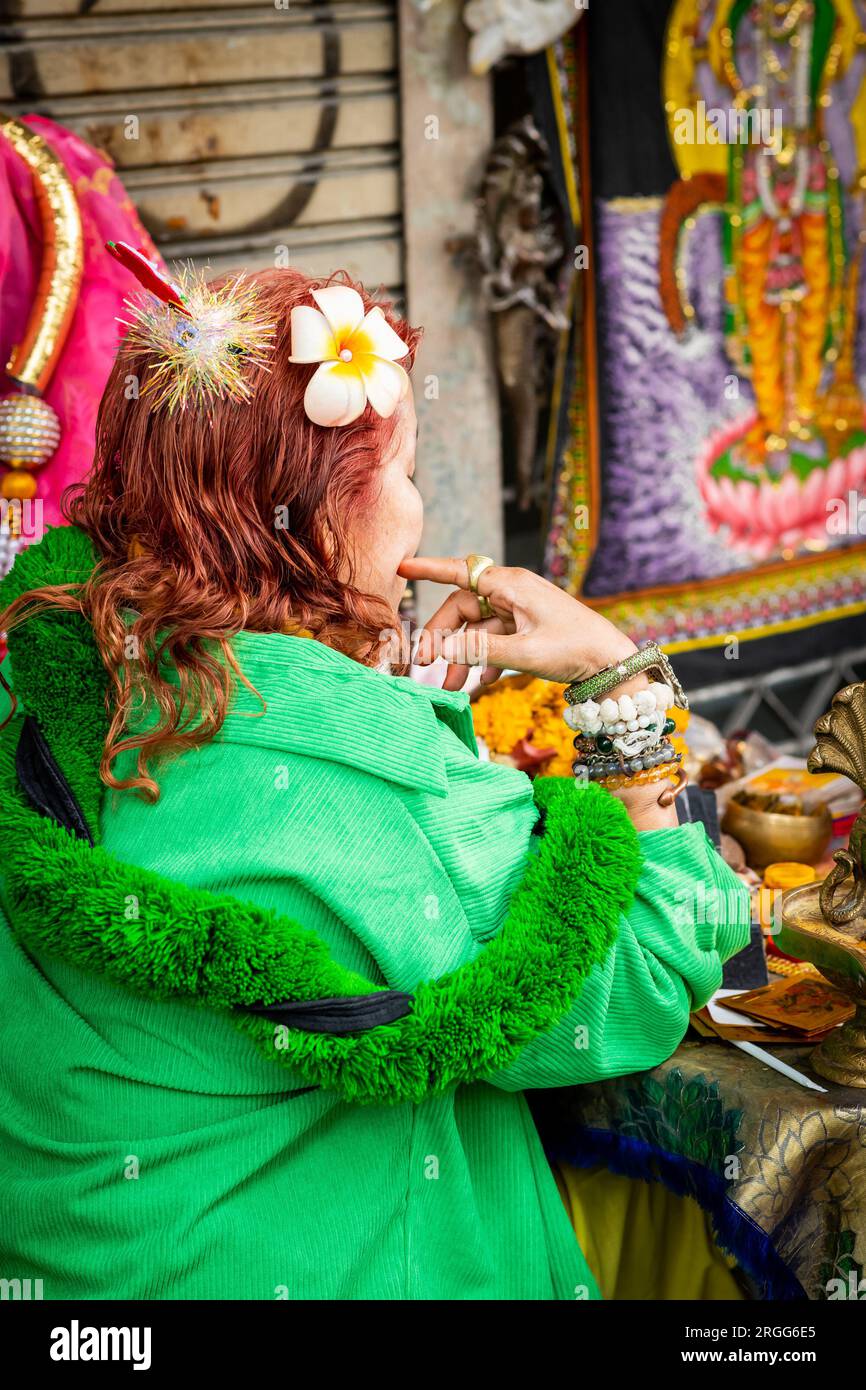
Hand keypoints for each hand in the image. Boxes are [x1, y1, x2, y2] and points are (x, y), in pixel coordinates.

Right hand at [399, 556, 637, 691]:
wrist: (612, 663)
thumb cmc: (575, 649)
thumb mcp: (526, 653)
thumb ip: (482, 650)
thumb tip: (444, 649)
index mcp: (511, 586)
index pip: (460, 571)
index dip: (429, 569)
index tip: (402, 567)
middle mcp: (512, 593)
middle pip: (463, 608)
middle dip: (442, 636)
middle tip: (425, 665)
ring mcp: (519, 611)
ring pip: (477, 629)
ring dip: (462, 656)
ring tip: (452, 687)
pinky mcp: (527, 629)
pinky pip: (494, 640)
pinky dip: (483, 659)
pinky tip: (481, 682)